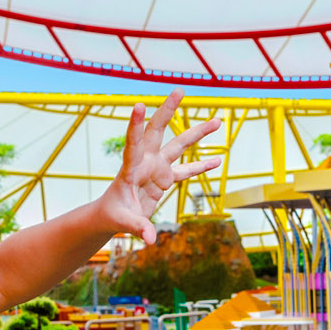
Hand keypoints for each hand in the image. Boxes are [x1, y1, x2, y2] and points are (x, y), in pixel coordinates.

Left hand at [98, 91, 221, 243]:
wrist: (113, 215)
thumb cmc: (112, 214)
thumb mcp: (123, 222)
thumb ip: (137, 227)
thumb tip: (151, 239)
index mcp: (130, 169)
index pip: (133, 144)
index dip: (136, 126)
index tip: (139, 105)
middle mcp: (145, 162)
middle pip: (157, 132)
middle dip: (168, 111)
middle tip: (179, 90)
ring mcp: (157, 168)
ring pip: (179, 146)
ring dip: (197, 133)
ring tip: (217, 121)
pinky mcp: (166, 178)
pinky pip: (187, 170)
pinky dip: (202, 166)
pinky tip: (218, 159)